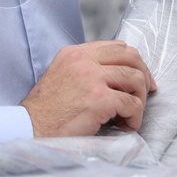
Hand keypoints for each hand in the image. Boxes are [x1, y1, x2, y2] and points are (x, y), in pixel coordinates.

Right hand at [20, 40, 157, 136]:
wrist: (30, 129)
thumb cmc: (47, 111)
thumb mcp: (62, 76)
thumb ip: (85, 69)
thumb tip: (117, 74)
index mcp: (75, 53)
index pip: (116, 46)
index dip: (134, 62)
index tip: (140, 78)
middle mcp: (84, 61)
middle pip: (131, 57)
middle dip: (144, 75)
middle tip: (147, 92)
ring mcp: (91, 78)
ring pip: (135, 79)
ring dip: (139, 99)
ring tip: (131, 115)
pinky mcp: (98, 99)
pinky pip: (131, 104)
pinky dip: (135, 117)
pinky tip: (126, 126)